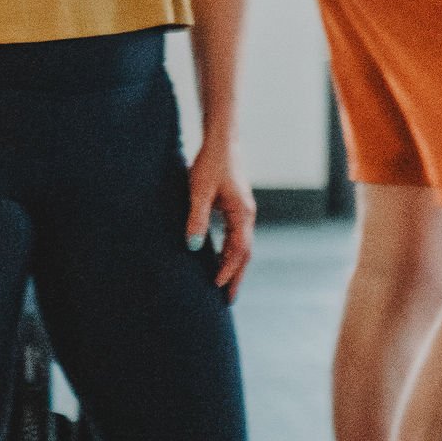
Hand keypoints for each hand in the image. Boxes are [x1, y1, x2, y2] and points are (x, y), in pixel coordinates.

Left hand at [186, 135, 255, 298]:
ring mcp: (243, 212)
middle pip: (244, 253)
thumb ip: (197, 218)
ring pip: (241, 246)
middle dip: (236, 276)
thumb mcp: (199, 190)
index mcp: (242, 214)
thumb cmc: (210, 163)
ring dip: (234, 266)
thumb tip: (194, 247)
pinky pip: (236, 236)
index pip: (238, 250)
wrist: (222, 140)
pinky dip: (230, 252)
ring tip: (224, 286)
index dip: (228, 270)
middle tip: (228, 300)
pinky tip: (220, 259)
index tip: (217, 286)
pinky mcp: (236, 207)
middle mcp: (247, 215)